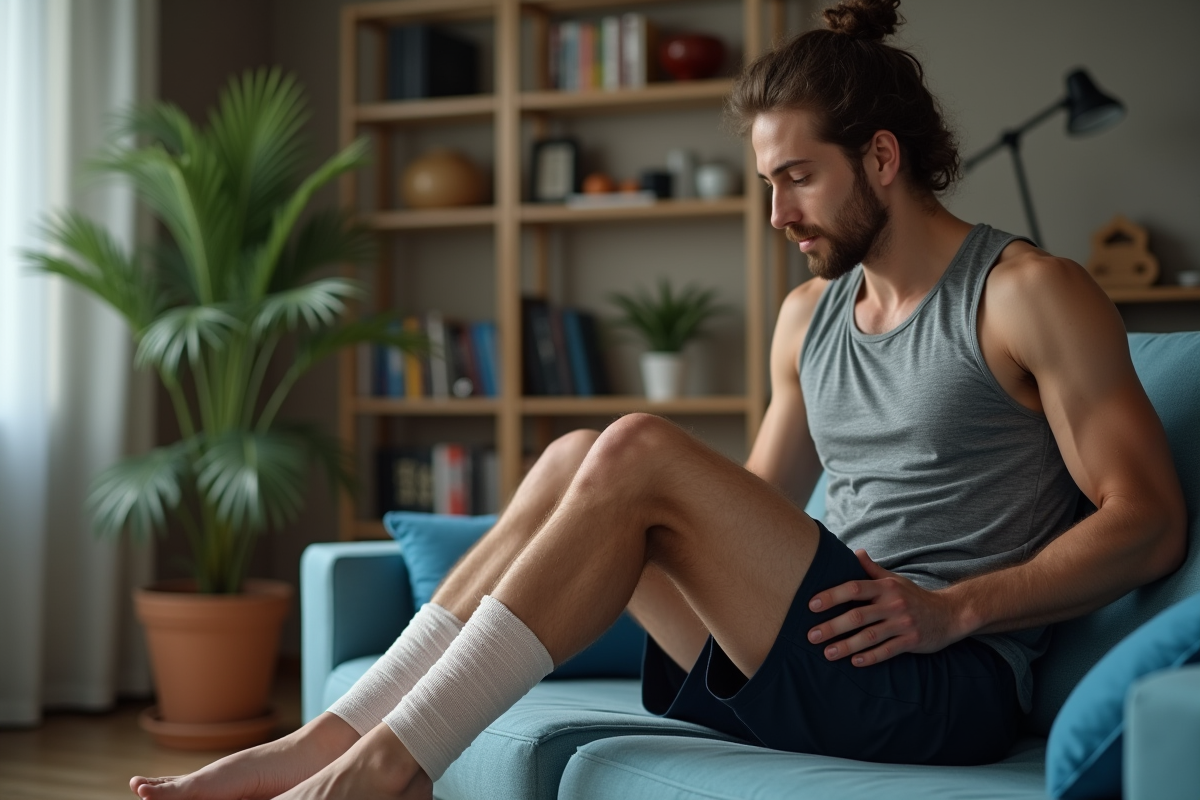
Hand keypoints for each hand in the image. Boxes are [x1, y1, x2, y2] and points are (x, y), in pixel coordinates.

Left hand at [806, 550, 965, 666]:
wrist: (949, 614)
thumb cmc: (914, 596)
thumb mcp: (894, 580)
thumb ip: (871, 570)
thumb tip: (855, 552)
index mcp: (885, 587)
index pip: (854, 588)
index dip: (832, 596)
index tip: (811, 605)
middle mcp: (893, 604)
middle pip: (858, 616)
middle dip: (833, 626)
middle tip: (810, 635)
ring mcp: (903, 623)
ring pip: (870, 636)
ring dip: (847, 646)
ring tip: (827, 653)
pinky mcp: (912, 641)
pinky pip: (888, 651)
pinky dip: (870, 657)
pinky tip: (854, 662)